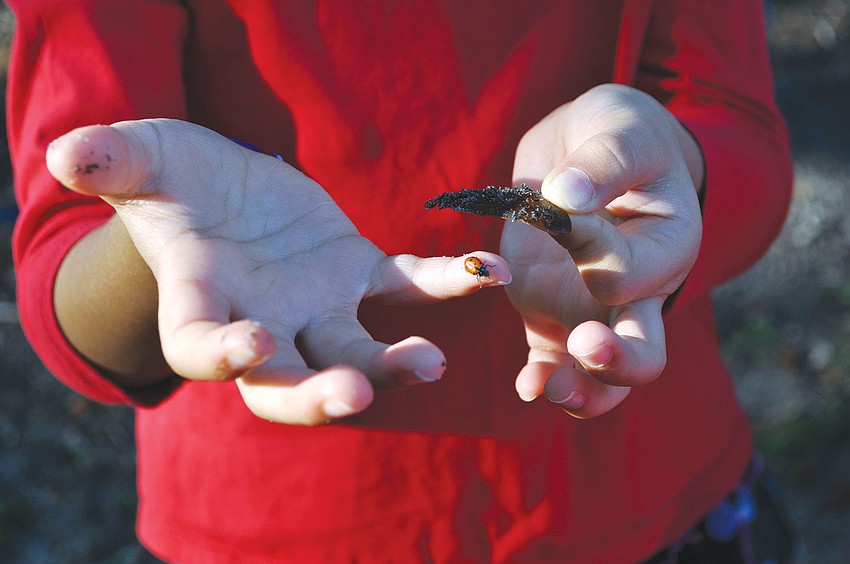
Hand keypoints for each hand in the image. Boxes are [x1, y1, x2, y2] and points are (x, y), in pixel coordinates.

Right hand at [46, 119, 509, 424]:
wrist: (225, 190)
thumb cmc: (172, 180)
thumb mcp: (138, 160)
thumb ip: (111, 161)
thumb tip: (69, 154)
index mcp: (201, 302)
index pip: (200, 347)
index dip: (220, 353)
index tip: (248, 345)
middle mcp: (262, 322)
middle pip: (286, 385)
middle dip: (317, 396)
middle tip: (353, 394)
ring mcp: (317, 306)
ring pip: (355, 351)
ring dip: (392, 363)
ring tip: (432, 361)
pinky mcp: (359, 273)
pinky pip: (405, 285)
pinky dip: (444, 283)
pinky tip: (486, 273)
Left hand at [502, 84, 703, 417]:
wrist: (592, 150)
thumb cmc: (621, 136)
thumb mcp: (622, 130)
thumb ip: (605, 162)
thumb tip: (568, 193)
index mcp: (668, 245)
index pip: (636, 270)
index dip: (595, 249)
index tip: (561, 213)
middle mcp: (639, 292)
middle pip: (645, 353)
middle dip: (618, 360)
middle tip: (586, 345)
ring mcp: (594, 311)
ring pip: (602, 379)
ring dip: (578, 391)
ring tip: (542, 387)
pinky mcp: (553, 316)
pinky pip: (553, 363)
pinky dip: (542, 379)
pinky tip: (527, 384)